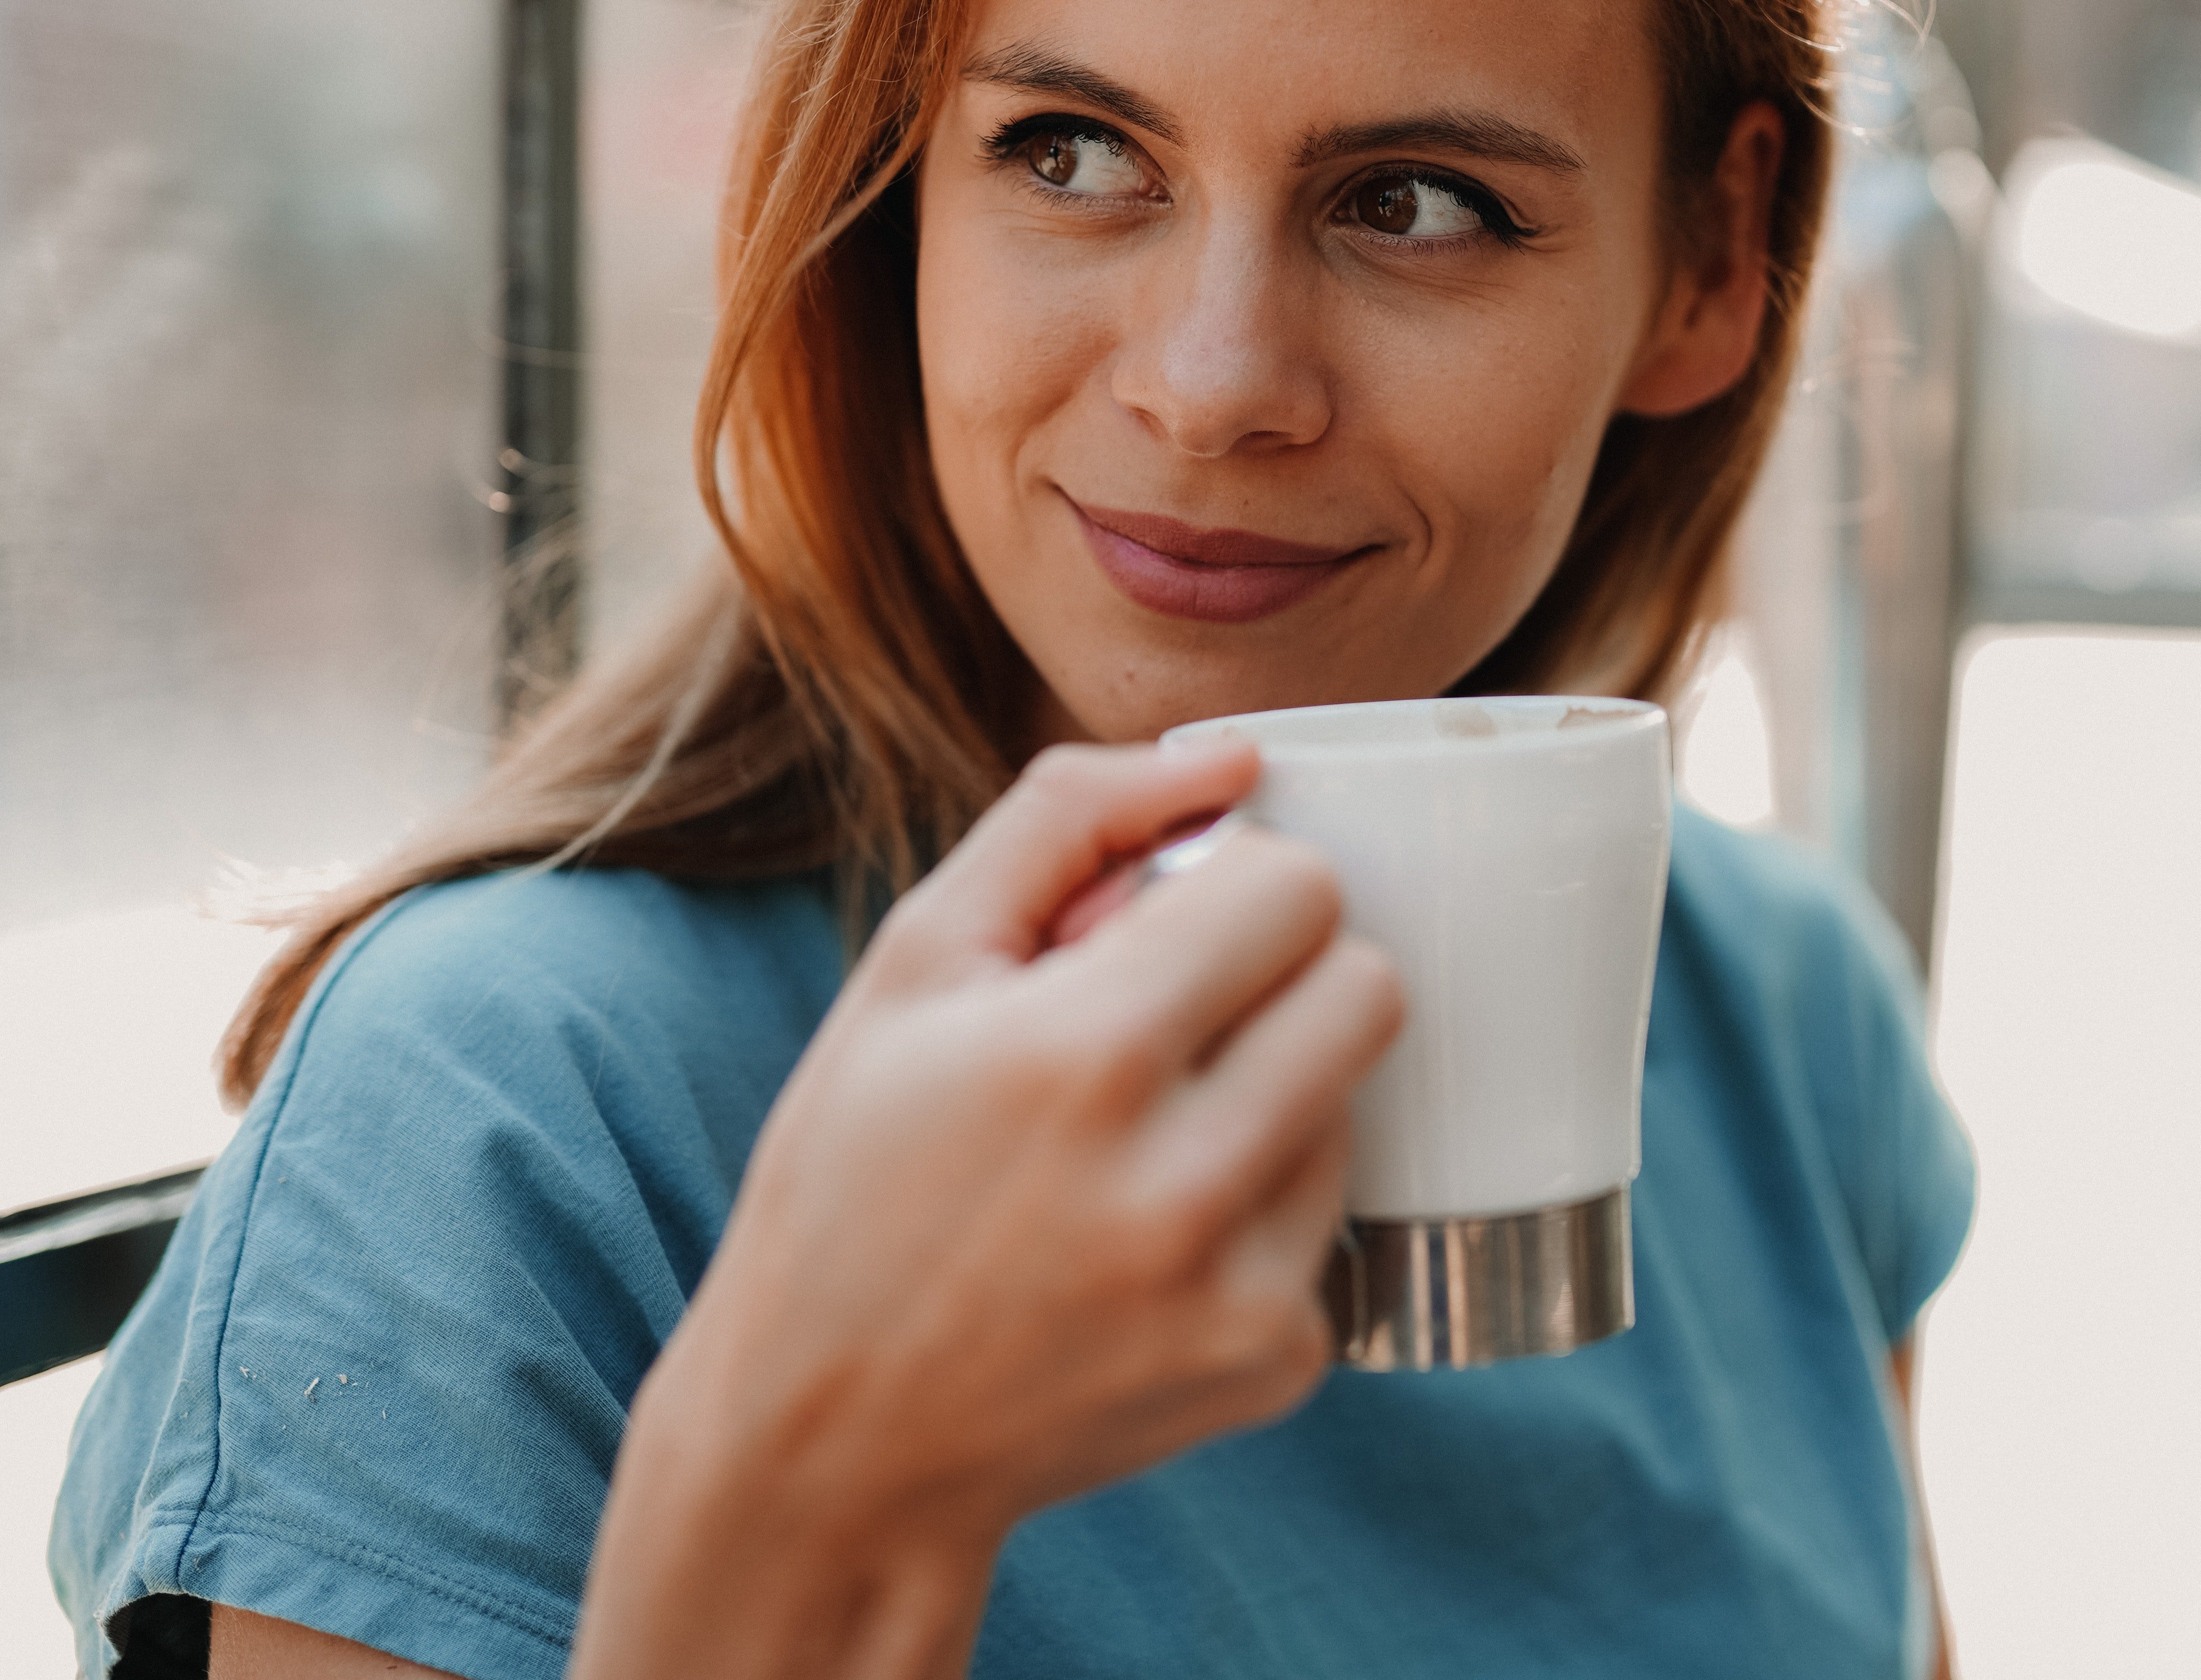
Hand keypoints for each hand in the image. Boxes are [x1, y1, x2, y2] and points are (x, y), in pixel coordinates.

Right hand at [570, 741, 1403, 1679]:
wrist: (832, 1444)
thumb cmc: (855, 1177)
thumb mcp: (915, 962)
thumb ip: (1070, 820)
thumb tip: (1236, 756)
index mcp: (1083, 1054)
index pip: (1296, 888)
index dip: (1232, 886)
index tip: (1165, 928)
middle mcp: (1179, 1180)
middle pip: (1368, 988)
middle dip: (1284, 975)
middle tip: (1179, 1018)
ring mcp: (1241, 1287)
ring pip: (1356, 1103)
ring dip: (1275, 1094)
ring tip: (1141, 1144)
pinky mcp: (1277, 1364)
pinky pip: (1334, 1225)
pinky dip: (1261, 1214)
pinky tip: (1148, 1244)